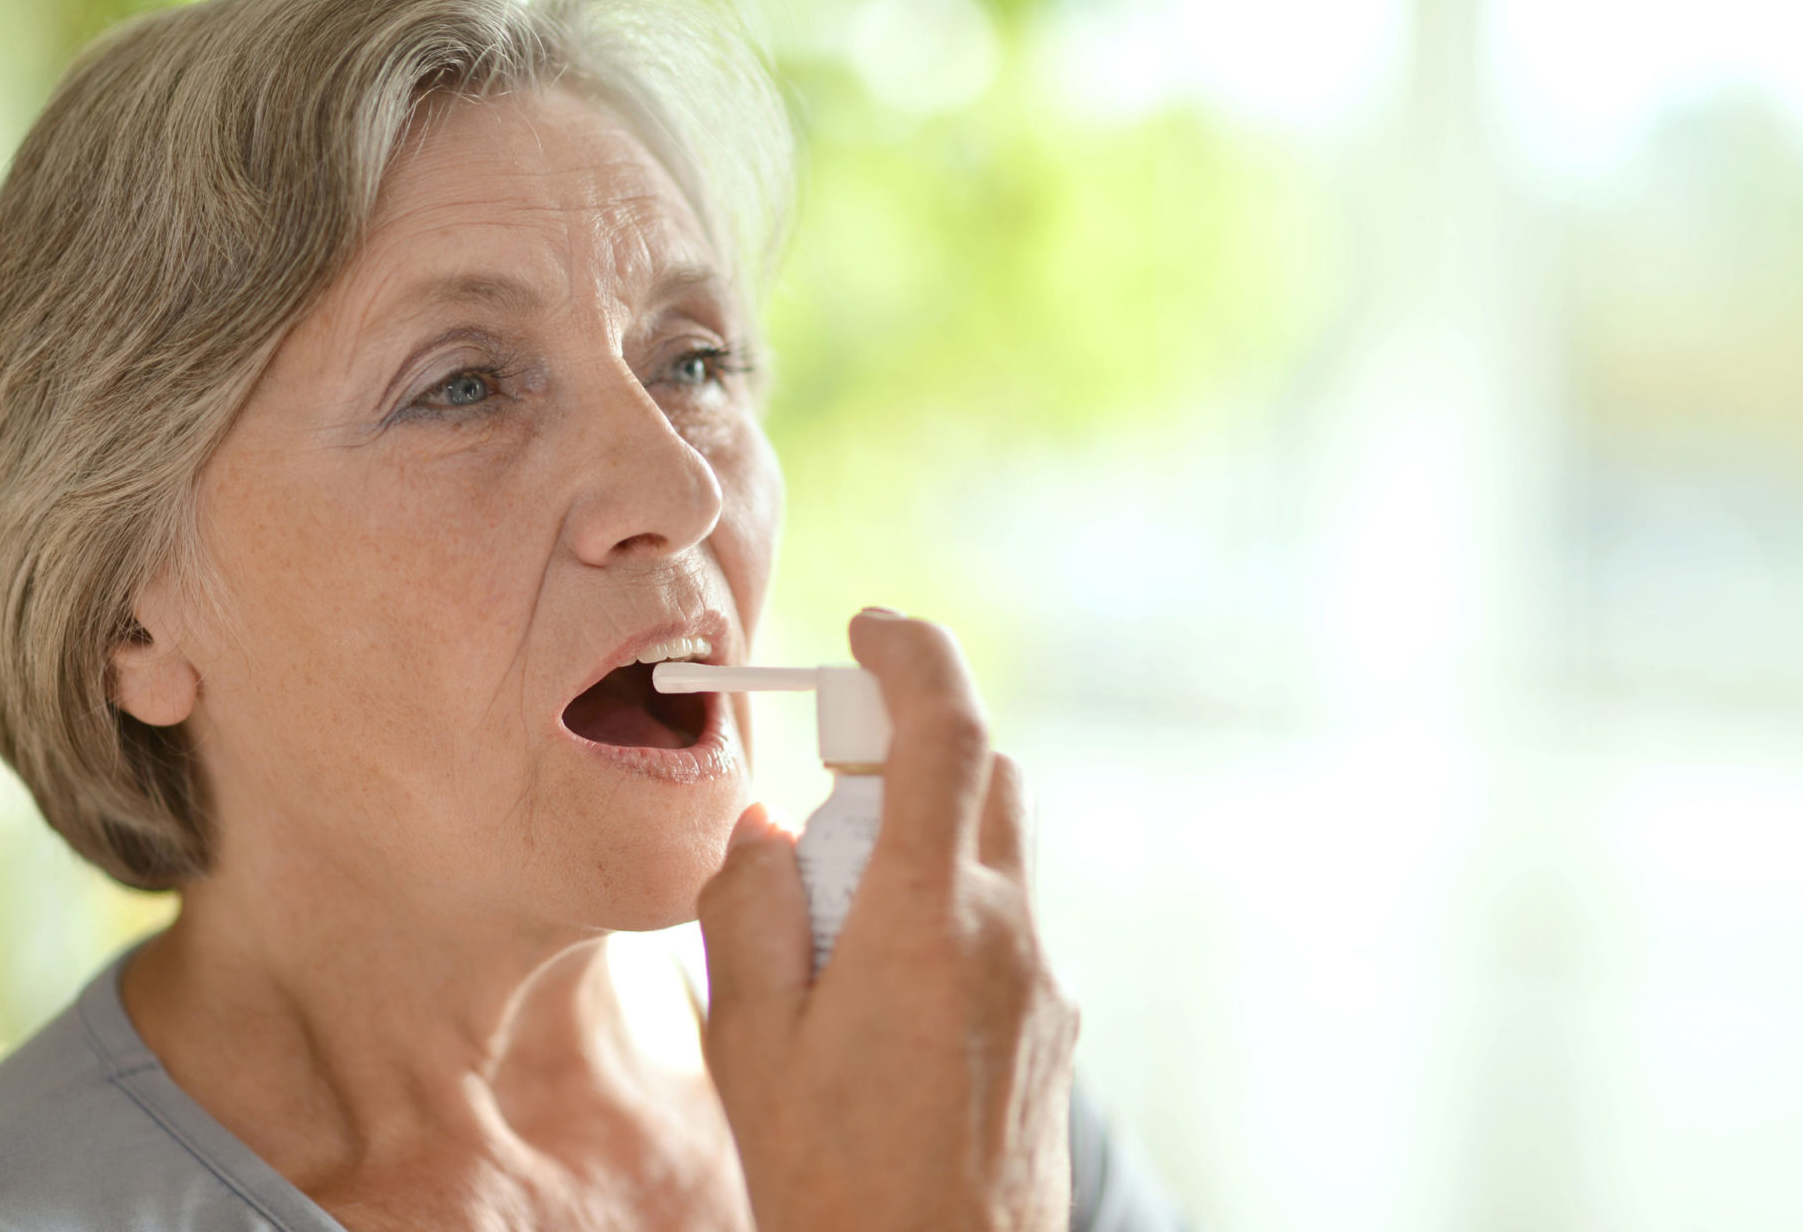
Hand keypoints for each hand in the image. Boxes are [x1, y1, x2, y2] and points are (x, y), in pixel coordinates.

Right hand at [696, 609, 1080, 1231]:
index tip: (870, 626)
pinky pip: (1005, 916)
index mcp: (929, 921)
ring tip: (842, 912)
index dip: (910, 656)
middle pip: (986, 774)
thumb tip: (766, 833)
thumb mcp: (750, 1042)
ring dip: (929, 825)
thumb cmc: (833, 1183)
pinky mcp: (1052, 1025)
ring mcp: (1043, 982)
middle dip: (909, 745)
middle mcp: (1007, 935)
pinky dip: (949, 898)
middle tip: (827, 788)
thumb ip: (750, 908)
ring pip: (1001, 843)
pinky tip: (881, 985)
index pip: (946, 733)